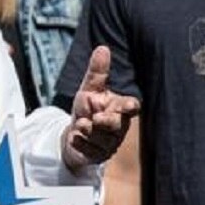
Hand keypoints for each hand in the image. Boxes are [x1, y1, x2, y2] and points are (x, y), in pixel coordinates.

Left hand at [64, 46, 139, 171]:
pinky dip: (80, 144)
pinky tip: (75, 139)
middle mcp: (119, 126)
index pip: (130, 107)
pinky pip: (90, 151)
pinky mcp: (98, 156)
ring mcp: (110, 143)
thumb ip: (97, 72)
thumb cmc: (86, 108)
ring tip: (80, 125)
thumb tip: (102, 48)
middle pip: (117, 124)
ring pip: (102, 139)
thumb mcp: (88, 89)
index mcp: (119, 108)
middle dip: (106, 122)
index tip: (128, 106)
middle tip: (94, 118)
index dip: (130, 107)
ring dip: (89, 132)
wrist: (74, 133)